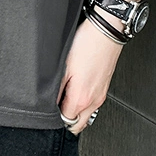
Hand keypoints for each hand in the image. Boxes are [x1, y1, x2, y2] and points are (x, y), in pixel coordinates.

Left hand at [57, 17, 122, 134]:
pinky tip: (76, 87)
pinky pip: (92, 103)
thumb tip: (51, 104)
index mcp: (81, 98)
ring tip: (65, 94)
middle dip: (66, 119)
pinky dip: (83, 101)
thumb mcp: (63, 65)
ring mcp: (101, 94)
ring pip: (86, 115)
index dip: (55, 116)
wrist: (106, 31)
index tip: (49, 107)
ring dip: (75, 110)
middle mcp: (94, 101)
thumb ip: (56, 89)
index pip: (66, 121)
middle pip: (78, 124)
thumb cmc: (87, 43)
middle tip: (56, 104)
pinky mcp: (104, 87)